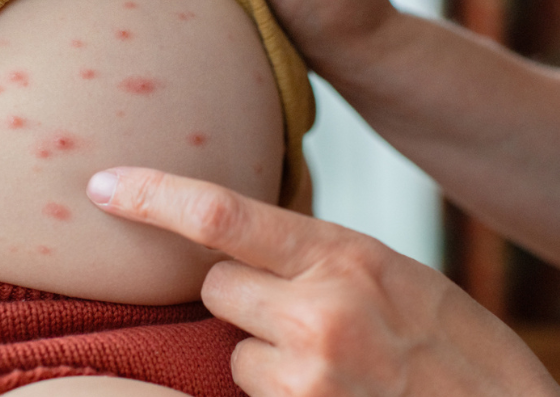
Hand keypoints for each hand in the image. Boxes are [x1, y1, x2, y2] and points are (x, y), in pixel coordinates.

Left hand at [87, 168, 559, 395]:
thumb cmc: (459, 348)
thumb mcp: (396, 275)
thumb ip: (320, 256)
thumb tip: (239, 244)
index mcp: (346, 255)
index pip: (222, 214)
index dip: (152, 195)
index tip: (100, 184)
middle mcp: (319, 314)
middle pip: (216, 288)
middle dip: (243, 298)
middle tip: (308, 316)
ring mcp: (309, 378)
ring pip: (233, 351)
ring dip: (266, 355)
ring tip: (338, 367)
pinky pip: (252, 396)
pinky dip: (281, 395)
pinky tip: (337, 393)